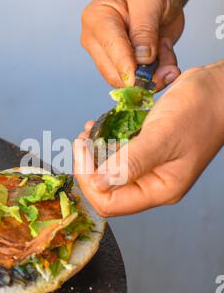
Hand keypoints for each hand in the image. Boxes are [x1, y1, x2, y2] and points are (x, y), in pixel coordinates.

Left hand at [74, 61, 223, 215]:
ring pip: (110, 172)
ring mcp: (149, 167)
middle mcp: (153, 183)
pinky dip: (105, 142)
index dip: (90, 181)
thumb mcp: (162, 136)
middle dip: (89, 167)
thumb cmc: (199, 111)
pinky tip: (100, 126)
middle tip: (82, 141)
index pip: (111, 203)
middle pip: (107, 190)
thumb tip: (98, 184)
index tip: (81, 152)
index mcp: (160, 189)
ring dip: (94, 154)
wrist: (218, 89)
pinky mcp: (147, 151)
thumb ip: (130, 163)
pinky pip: (119, 155)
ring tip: (89, 131)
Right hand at [81, 0, 183, 89]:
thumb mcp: (152, 0)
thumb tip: (142, 59)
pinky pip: (138, 81)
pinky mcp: (122, 66)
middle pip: (114, 73)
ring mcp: (107, 55)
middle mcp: (96, 40)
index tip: (143, 79)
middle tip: (171, 69)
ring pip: (127, 82)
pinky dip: (156, 75)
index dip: (127, 66)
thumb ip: (145, 30)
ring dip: (153, 76)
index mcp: (97, 18)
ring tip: (168, 53)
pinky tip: (166, 58)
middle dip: (143, 76)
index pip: (110, 48)